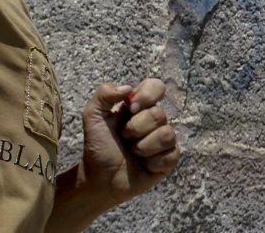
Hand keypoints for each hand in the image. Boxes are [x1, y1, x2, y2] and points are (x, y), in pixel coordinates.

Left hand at [78, 78, 180, 206]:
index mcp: (137, 106)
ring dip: (144, 146)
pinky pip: (172, 154)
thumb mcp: (92, 115)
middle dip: (137, 127)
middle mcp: (153, 120)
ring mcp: (162, 140)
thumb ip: (104, 93)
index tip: (131, 107)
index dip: (147, 95)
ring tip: (132, 151)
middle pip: (159, 114)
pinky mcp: (169, 159)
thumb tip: (128, 88)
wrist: (100, 177)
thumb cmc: (97, 145)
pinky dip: (153, 161)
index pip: (156, 87)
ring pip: (167, 134)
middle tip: (124, 137)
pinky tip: (144, 165)